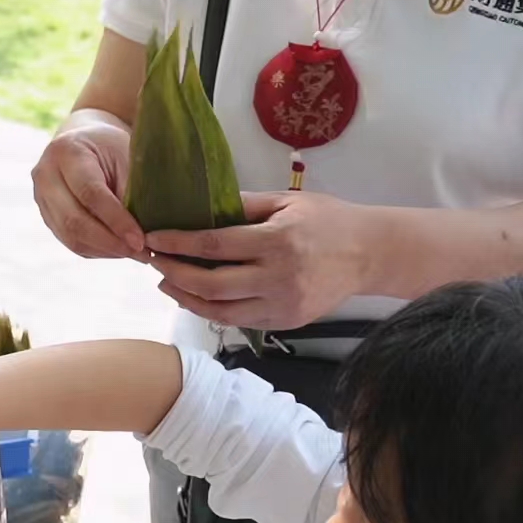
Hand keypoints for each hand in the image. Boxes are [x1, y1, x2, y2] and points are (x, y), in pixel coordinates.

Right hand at [32, 121, 145, 259]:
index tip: (141, 240)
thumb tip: (140, 237)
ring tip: (134, 253)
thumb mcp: (125, 157)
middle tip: (141, 253)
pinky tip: (119, 248)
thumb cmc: (111, 147)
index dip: (116, 221)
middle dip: (110, 242)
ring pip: (70, 237)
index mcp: (66, 151)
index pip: (90, 193)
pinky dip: (97, 250)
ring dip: (105, 250)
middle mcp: (45, 175)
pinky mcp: (46, 216)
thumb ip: (129, 192)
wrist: (84, 140)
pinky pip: (70, 242)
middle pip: (74, 221)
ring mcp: (41, 198)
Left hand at [144, 190, 376, 329]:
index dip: (177, 244)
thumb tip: (200, 206)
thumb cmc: (327, 220)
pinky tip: (196, 297)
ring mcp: (283, 304)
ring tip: (167, 284)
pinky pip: (239, 321)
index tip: (152, 238)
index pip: (214, 245)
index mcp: (277, 241)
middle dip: (174, 274)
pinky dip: (212, 310)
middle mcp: (278, 277)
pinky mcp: (287, 322)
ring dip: (186, 299)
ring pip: (220, 311)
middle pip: (210, 284)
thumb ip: (244, 205)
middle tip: (153, 262)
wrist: (370, 253)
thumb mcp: (288, 201)